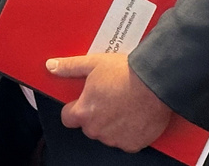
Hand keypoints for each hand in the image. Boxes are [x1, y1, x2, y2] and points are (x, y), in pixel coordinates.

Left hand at [49, 53, 171, 152]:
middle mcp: (97, 129)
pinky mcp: (133, 144)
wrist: (156, 82)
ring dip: (111, 124)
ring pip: (107, 134)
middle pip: (88, 126)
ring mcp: (115, 139)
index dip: (74, 108)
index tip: (82, 101)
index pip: (68, 118)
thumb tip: (52, 66)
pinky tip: (134, 115)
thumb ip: (69, 67)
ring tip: (123, 104)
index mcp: (84, 112)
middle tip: (108, 98)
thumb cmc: (125, 74)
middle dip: (95, 115)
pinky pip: (125, 140)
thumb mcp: (92, 64)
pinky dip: (129, 131)